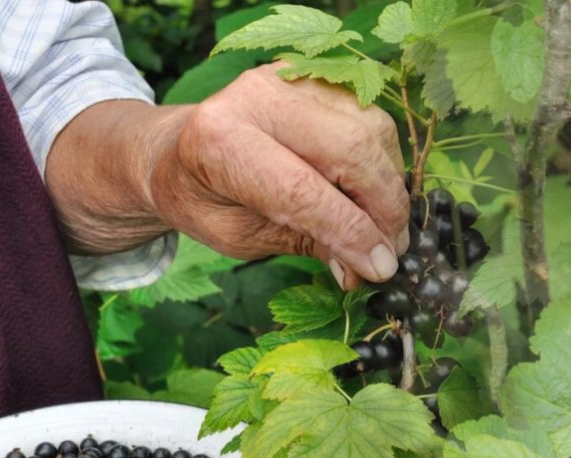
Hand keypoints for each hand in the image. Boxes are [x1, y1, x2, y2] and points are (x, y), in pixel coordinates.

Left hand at [47, 64, 408, 288]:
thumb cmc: (203, 200)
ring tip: (386, 230)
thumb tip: (368, 266)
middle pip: (350, 149)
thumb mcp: (240, 237)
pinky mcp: (317, 75)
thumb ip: (304, 244)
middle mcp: (257, 95)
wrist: (178, 148)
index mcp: (218, 139)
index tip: (380, 268)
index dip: (350, 232)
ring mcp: (292, 78)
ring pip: (372, 131)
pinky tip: (376, 197)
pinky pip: (374, 119)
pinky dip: (385, 164)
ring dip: (391, 188)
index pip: (301, 190)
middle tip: (393, 253)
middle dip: (383, 208)